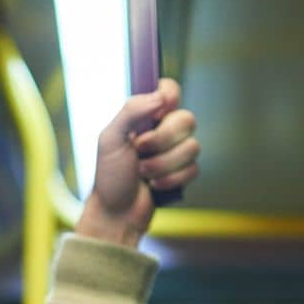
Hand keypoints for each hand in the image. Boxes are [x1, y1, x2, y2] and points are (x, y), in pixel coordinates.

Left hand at [75, 77, 198, 247]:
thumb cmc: (110, 176)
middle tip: (139, 151)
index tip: (159, 111)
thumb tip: (159, 96)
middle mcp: (164, 129)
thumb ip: (131, 111)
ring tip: (143, 173)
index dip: (170, 97)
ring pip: (193, 147)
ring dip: (163, 164)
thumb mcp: (111, 139)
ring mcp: (176, 151)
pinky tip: (155, 185)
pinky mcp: (184, 172)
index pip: (170, 90)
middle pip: (187, 119)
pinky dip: (171, 179)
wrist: (116, 213)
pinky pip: (193, 169)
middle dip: (162, 140)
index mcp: (145, 116)